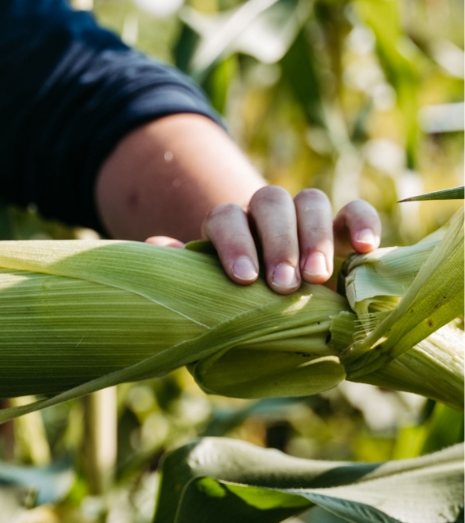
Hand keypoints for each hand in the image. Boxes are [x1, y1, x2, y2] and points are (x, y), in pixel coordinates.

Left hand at [147, 186, 381, 293]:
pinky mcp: (342, 229)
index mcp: (226, 229)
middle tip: (283, 284)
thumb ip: (182, 275)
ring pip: (310, 201)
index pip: (225, 216)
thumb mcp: (204, 301)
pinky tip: (366, 248)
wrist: (276, 321)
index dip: (234, 242)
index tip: (244, 279)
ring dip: (314, 237)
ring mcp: (304, 219)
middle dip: (277, 242)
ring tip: (317, 279)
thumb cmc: (232, 313)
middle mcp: (263, 217)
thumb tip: (158, 247)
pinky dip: (361, 221)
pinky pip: (352, 210)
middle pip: (269, 202)